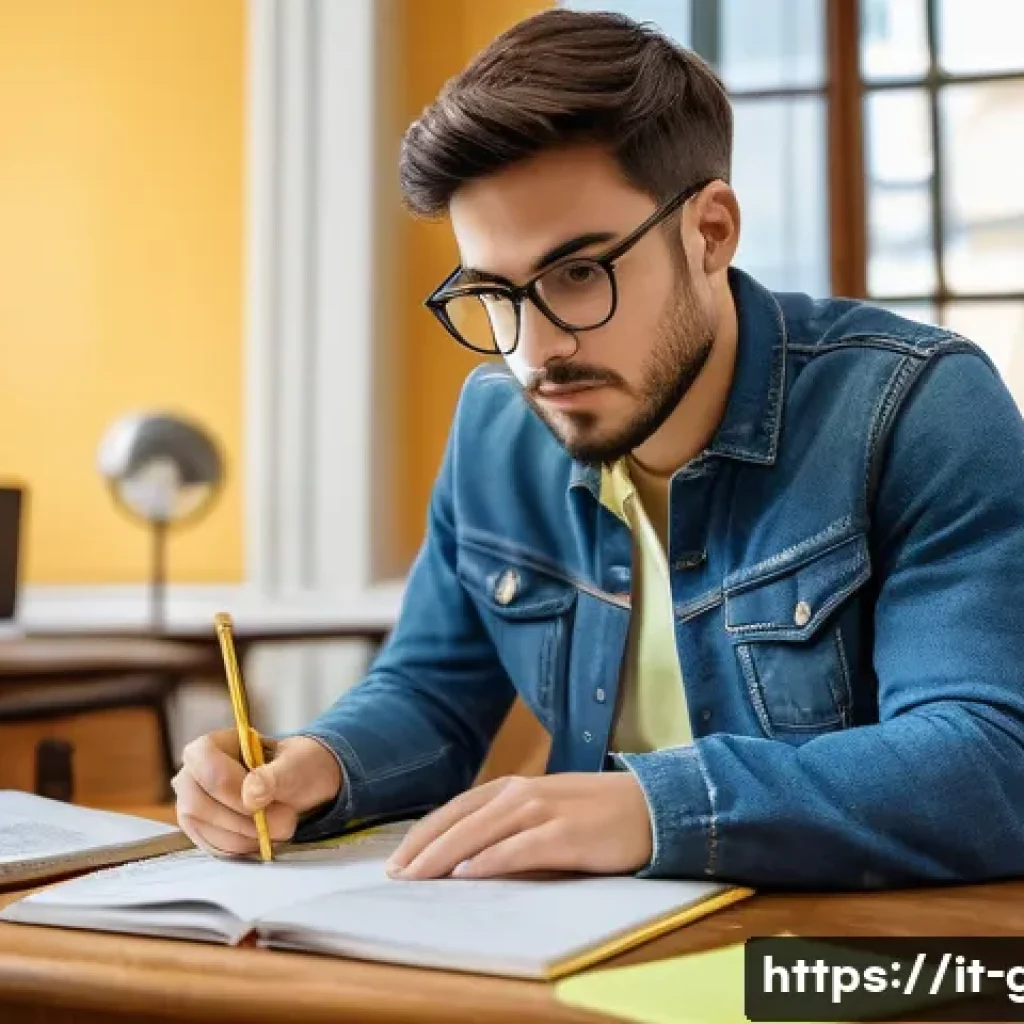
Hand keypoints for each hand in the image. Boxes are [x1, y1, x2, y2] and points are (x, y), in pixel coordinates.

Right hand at [171, 729, 342, 856]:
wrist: (300, 785)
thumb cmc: (294, 765)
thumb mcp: (295, 763)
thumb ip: (274, 775)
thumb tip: (250, 794)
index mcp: (211, 746)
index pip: (205, 765)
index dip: (232, 787)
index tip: (264, 798)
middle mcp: (191, 776)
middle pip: (198, 805)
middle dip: (245, 819)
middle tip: (284, 819)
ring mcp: (192, 807)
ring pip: (207, 831)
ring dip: (249, 836)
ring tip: (281, 825)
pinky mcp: (201, 833)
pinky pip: (215, 849)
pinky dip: (245, 847)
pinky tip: (265, 836)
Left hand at [384, 772, 652, 879]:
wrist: (652, 807)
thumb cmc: (595, 814)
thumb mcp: (545, 812)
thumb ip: (510, 827)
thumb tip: (468, 859)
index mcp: (514, 788)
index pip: (455, 809)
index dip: (423, 834)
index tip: (398, 859)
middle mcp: (522, 793)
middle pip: (459, 821)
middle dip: (423, 849)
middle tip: (394, 876)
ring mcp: (543, 810)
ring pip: (480, 833)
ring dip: (444, 856)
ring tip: (416, 878)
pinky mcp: (565, 833)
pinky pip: (519, 848)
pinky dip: (489, 860)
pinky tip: (468, 874)